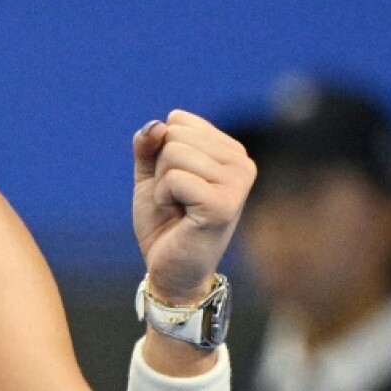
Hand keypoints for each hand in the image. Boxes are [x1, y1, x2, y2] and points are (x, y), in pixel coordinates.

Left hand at [131, 110, 255, 302]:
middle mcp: (241, 162)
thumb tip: (157, 124)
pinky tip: (180, 216)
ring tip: (179, 208)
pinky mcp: (224, 203)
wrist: (170, 269)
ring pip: (173, 153)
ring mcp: (237, 182)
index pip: (178, 120)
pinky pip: (174, 177)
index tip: (175, 183)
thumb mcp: (150, 174)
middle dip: (161, 168)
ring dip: (162, 184)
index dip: (161, 152)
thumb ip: (149, 145)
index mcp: (230, 150)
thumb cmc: (164, 221)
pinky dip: (164, 197)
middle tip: (176, 199)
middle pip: (174, 135)